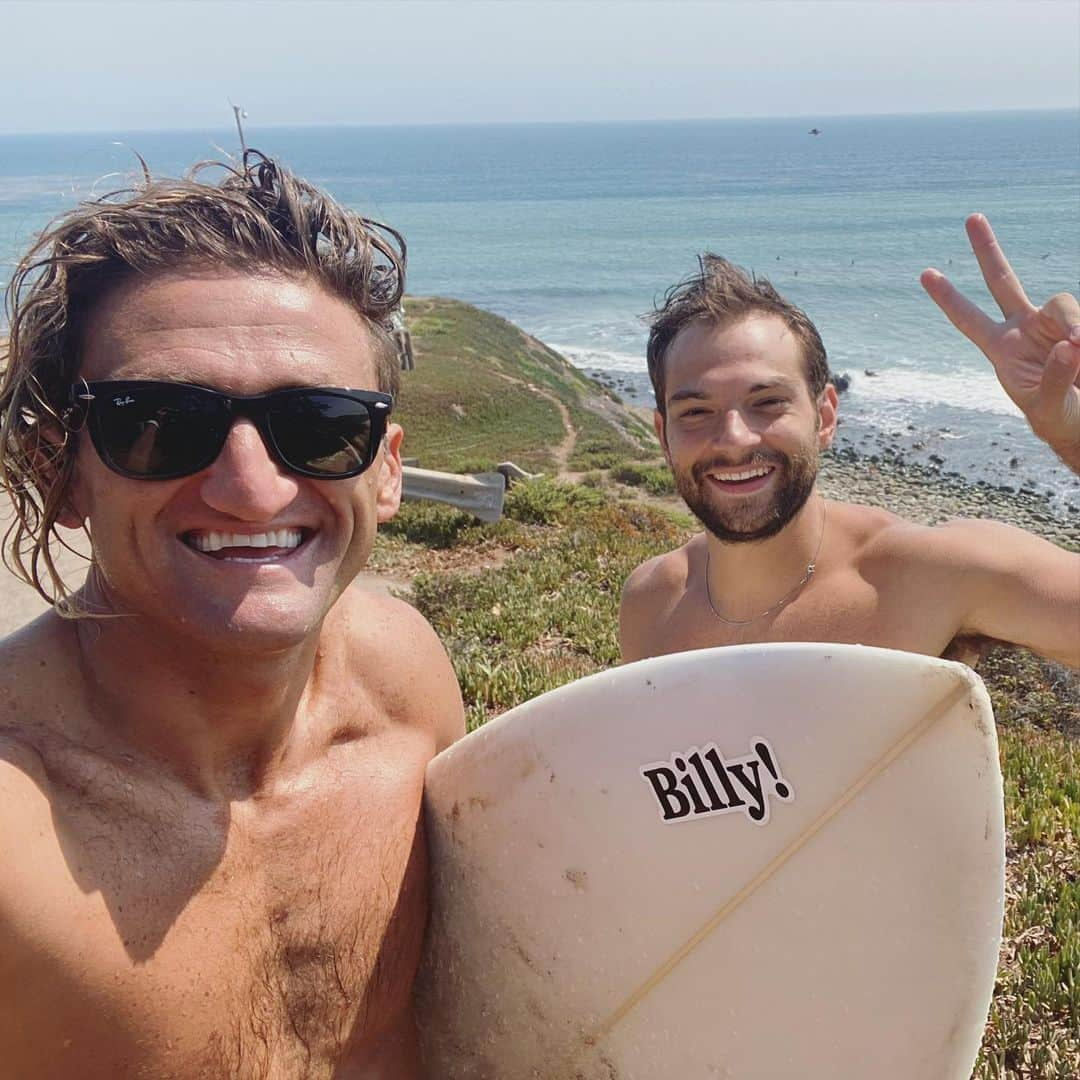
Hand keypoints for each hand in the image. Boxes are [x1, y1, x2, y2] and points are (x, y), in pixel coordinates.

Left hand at [920, 214, 1079, 469]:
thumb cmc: (1059, 420)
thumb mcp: (1048, 407)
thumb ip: (1054, 378)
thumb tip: (1069, 344)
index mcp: (1001, 349)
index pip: (968, 319)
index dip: (949, 299)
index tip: (925, 273)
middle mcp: (1024, 328)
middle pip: (1003, 280)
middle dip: (987, 250)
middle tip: (971, 217)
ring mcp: (1054, 324)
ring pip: (1062, 303)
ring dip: (1074, 328)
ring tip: (1079, 353)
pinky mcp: (1079, 329)